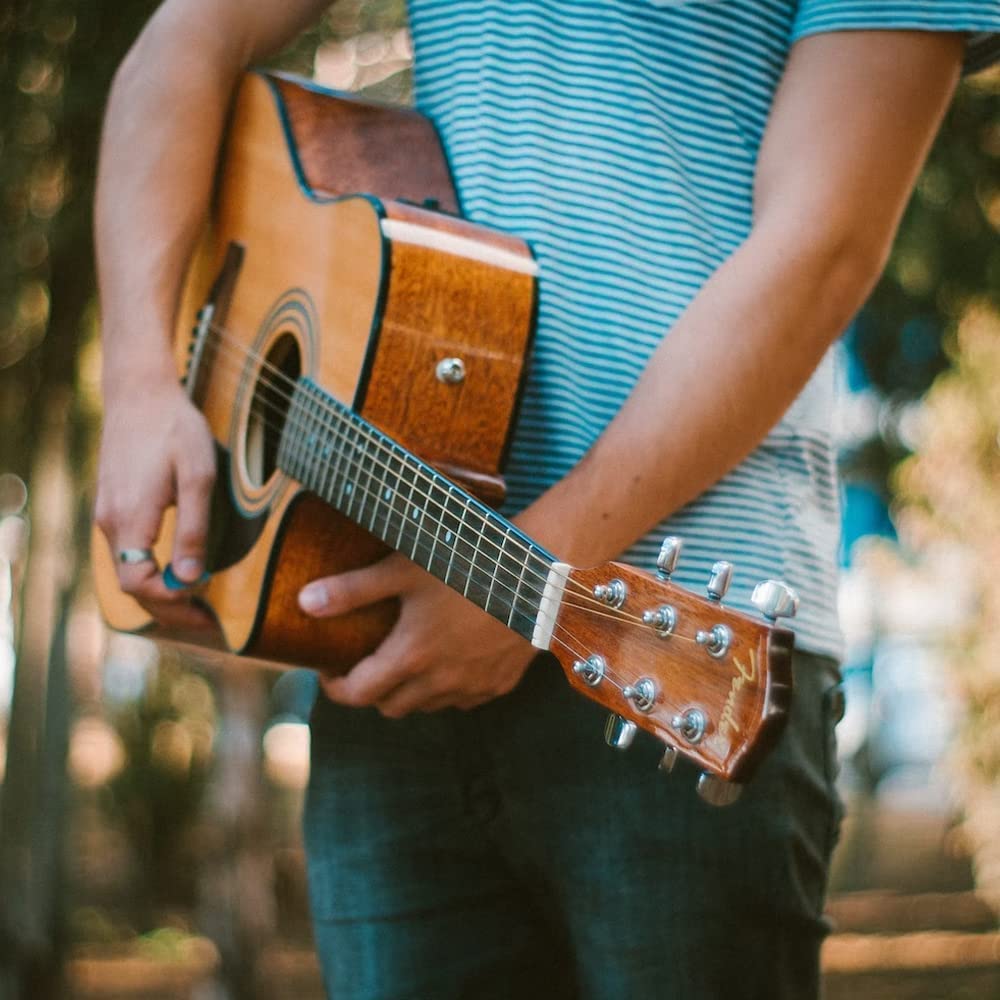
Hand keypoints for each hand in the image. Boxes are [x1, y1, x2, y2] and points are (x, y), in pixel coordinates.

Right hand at [94, 377, 215, 628]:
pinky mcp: (113, 506)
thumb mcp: (198, 477)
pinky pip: (129, 553)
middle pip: (132, 586)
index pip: (139, 585)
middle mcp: (110, 522)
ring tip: (199, 603)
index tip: (208, 612)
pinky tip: (178, 572)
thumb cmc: (175, 430)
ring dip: (161, 593)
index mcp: (129, 519)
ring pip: (129, 571)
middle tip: (210, 621)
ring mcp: (108, 514)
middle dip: (170, 609)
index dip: (172, 605)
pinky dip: (152, 572)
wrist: (140, 392)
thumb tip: (192, 579)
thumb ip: (193, 529)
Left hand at [299, 554, 537, 716]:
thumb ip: (352, 589)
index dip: (336, 687)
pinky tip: (450, 658)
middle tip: (368, 661)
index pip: (358, 694)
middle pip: (390, 706)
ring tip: (409, 657)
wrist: (540, 576)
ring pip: (426, 706)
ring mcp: (473, 687)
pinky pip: (462, 699)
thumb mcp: (404, 570)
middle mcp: (439, 683)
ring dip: (410, 690)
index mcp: (410, 657)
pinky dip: (447, 688)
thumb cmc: (469, 565)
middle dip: (372, 690)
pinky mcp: (500, 684)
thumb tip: (304, 602)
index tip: (329, 671)